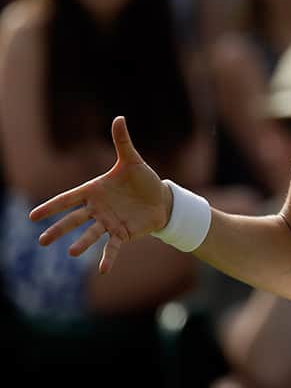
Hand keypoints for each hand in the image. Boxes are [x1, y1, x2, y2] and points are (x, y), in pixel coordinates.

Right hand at [29, 116, 170, 273]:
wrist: (161, 198)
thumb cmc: (142, 179)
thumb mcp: (133, 160)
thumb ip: (122, 141)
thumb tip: (118, 117)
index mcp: (95, 191)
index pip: (68, 199)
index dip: (51, 207)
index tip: (33, 216)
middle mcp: (97, 209)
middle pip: (74, 220)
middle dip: (58, 229)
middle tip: (41, 240)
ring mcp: (109, 223)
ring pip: (90, 234)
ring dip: (81, 243)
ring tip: (70, 253)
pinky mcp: (123, 234)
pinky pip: (113, 247)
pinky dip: (108, 258)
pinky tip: (102, 270)